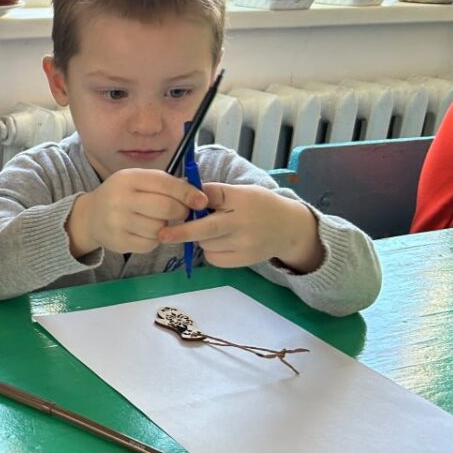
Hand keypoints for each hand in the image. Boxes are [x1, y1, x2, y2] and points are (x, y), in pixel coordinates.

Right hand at [66, 169, 207, 257]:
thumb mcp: (139, 181)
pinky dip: (154, 240)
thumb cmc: (123, 195)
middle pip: (166, 208)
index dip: (187, 193)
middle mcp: (120, 198)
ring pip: (159, 229)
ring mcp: (117, 222)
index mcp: (128, 178)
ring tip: (157, 222)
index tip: (201, 202)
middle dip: (180, 212)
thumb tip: (199, 197)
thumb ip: (166, 185)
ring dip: (166, 228)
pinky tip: (145, 233)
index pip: (165, 184)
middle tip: (180, 214)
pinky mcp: (118, 242)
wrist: (90, 216)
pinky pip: (150, 244)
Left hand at [157, 183, 324, 271]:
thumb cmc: (259, 205)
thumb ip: (216, 193)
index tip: (175, 202)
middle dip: (182, 232)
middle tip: (163, 234)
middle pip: (206, 228)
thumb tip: (183, 192)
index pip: (213, 195)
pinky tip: (219, 243)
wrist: (289, 229)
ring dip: (199, 238)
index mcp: (241, 198)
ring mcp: (243, 243)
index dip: (194, 199)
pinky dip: (209, 251)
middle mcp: (242, 221)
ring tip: (213, 231)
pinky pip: (213, 258)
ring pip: (206, 244)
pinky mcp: (243, 260)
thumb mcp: (242, 192)